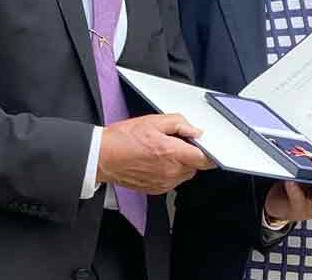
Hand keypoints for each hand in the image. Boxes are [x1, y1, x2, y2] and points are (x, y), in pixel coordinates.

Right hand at [97, 113, 214, 193]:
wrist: (102, 157)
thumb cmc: (123, 139)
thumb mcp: (153, 121)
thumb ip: (179, 124)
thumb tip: (196, 130)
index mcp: (172, 153)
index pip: (204, 159)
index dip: (209, 152)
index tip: (205, 146)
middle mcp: (170, 172)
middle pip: (196, 166)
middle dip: (191, 154)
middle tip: (176, 142)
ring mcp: (163, 183)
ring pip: (185, 174)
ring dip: (181, 163)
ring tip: (163, 151)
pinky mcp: (156, 189)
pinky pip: (173, 181)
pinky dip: (170, 171)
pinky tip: (156, 161)